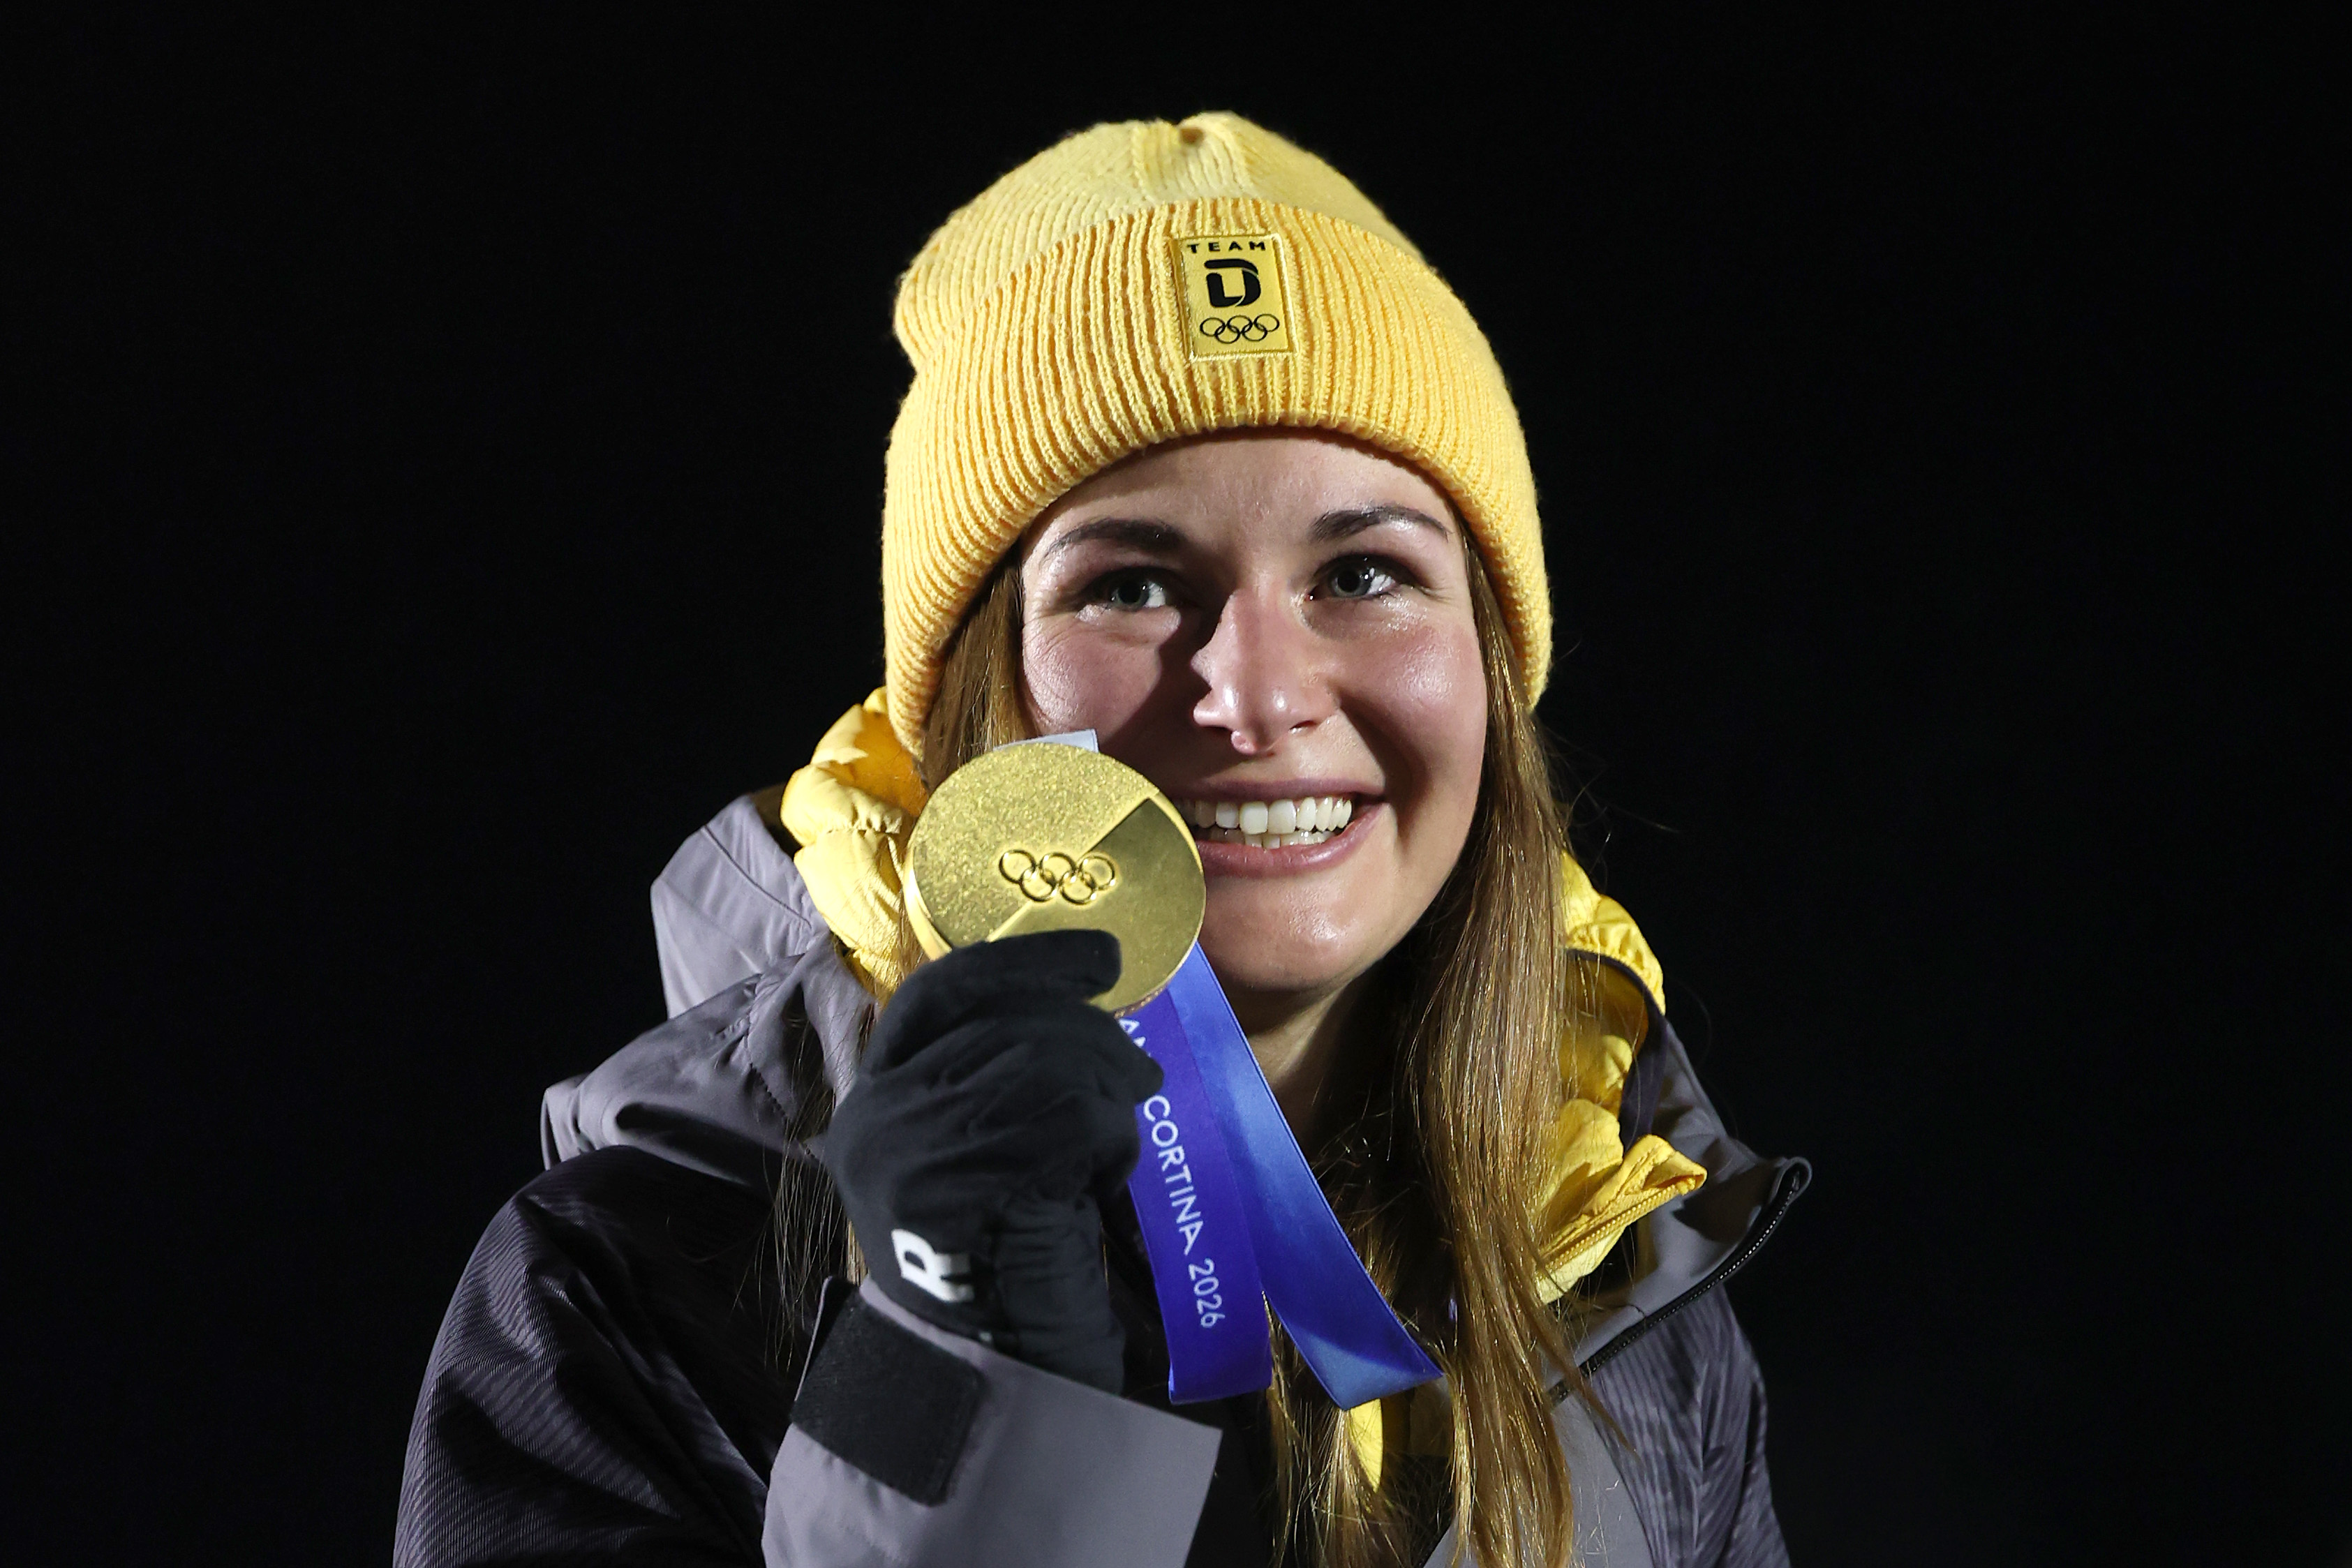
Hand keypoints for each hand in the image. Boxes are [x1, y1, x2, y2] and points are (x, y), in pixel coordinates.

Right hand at [817, 929, 1162, 1391]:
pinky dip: (1106, 1144)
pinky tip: (1100, 1189)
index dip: (1023, 964)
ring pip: (1043, 1063)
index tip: (1100, 957)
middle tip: (1138, 1077)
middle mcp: (875, 1120)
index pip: (940, 995)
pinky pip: (1066, 1118)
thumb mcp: (987, 1156)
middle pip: (1008, 1024)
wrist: (989, 1386)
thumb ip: (1001, 1081)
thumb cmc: (1007, 1271)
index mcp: (876, 1103)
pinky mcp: (955, 1188)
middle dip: (1092, 1040)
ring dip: (1105, 1096)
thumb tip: (1083, 1003)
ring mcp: (907, 1154)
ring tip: (1113, 1151)